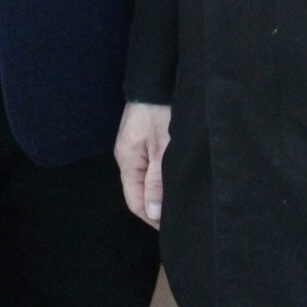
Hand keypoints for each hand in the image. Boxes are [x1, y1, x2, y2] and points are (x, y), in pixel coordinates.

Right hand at [115, 102, 170, 228]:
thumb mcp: (163, 149)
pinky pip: (149, 166)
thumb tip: (153, 212)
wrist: (158, 79)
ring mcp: (134, 147)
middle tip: (179, 216)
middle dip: (156, 207)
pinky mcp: (143, 139)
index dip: (152, 218)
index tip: (172, 227)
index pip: (135, 202)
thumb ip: (157, 181)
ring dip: (159, 191)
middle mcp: (127, 156)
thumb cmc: (161, 111)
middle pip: (139, 192)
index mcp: (127, 161)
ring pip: (145, 179)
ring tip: (179, 200)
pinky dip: (160, 176)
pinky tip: (173, 179)